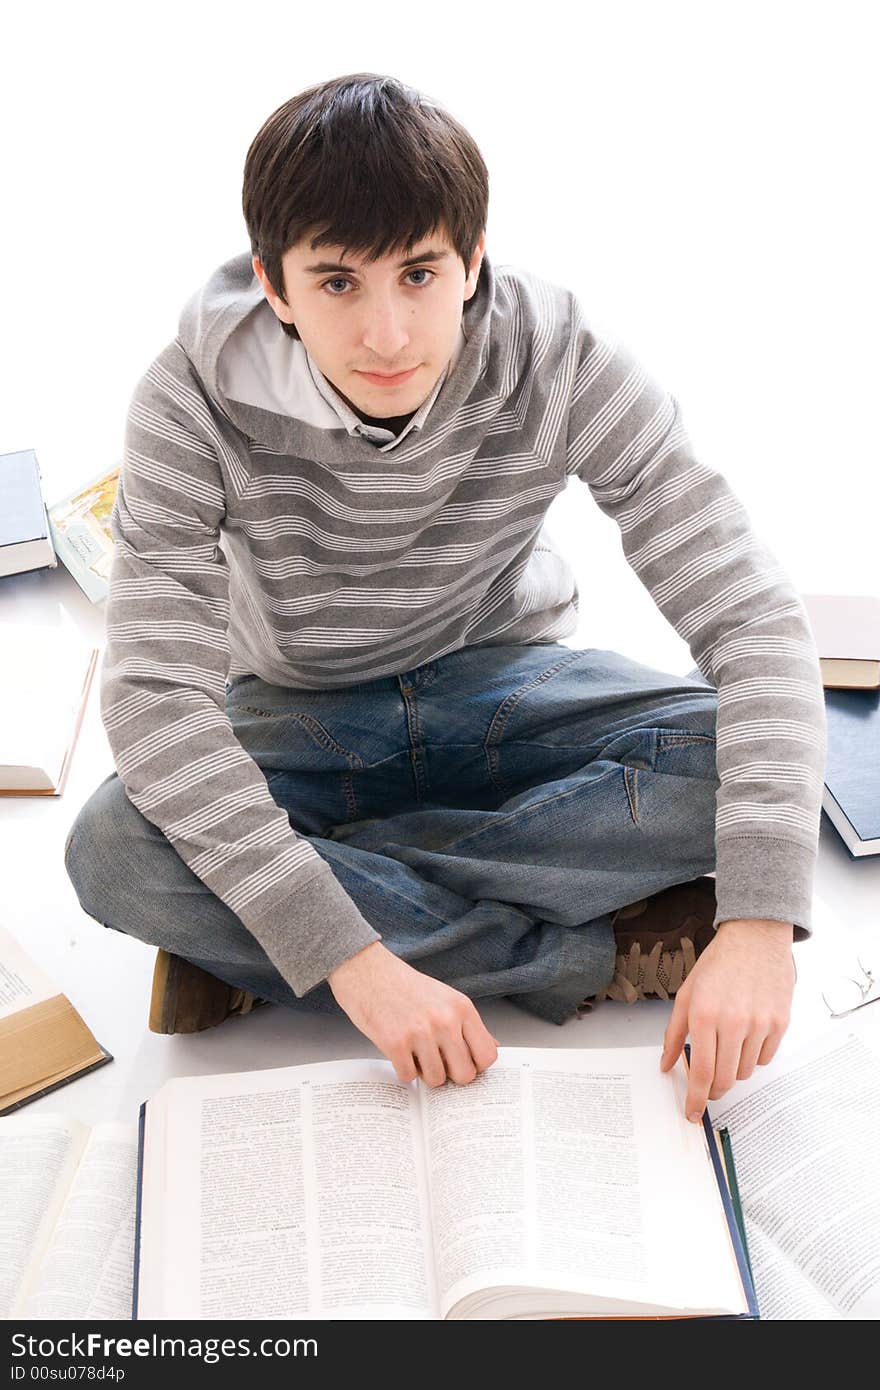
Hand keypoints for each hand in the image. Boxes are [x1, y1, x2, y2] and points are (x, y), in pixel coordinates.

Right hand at [327, 941, 498, 1086]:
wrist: (367, 971)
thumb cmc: (405, 986)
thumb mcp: (445, 997)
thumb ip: (467, 1024)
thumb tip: (492, 1047)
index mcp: (462, 1008)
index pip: (487, 1055)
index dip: (476, 1065)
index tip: (464, 1063)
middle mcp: (445, 1020)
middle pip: (465, 1075)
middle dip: (451, 1075)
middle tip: (438, 1063)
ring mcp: (420, 1032)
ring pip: (436, 1080)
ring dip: (425, 1073)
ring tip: (415, 1053)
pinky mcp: (394, 1043)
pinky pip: (408, 1077)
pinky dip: (404, 1070)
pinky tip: (400, 1052)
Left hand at [660, 918, 794, 1121]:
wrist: (755, 938)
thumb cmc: (718, 965)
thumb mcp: (687, 995)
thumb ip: (674, 1033)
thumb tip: (666, 1065)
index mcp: (705, 1015)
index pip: (701, 1072)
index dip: (695, 1098)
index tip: (692, 1113)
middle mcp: (734, 1022)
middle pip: (726, 1079)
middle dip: (714, 1090)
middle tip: (708, 1087)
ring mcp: (761, 1023)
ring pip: (746, 1071)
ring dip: (734, 1070)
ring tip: (727, 1046)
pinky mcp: (781, 1023)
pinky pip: (765, 1058)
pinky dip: (753, 1056)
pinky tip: (746, 1037)